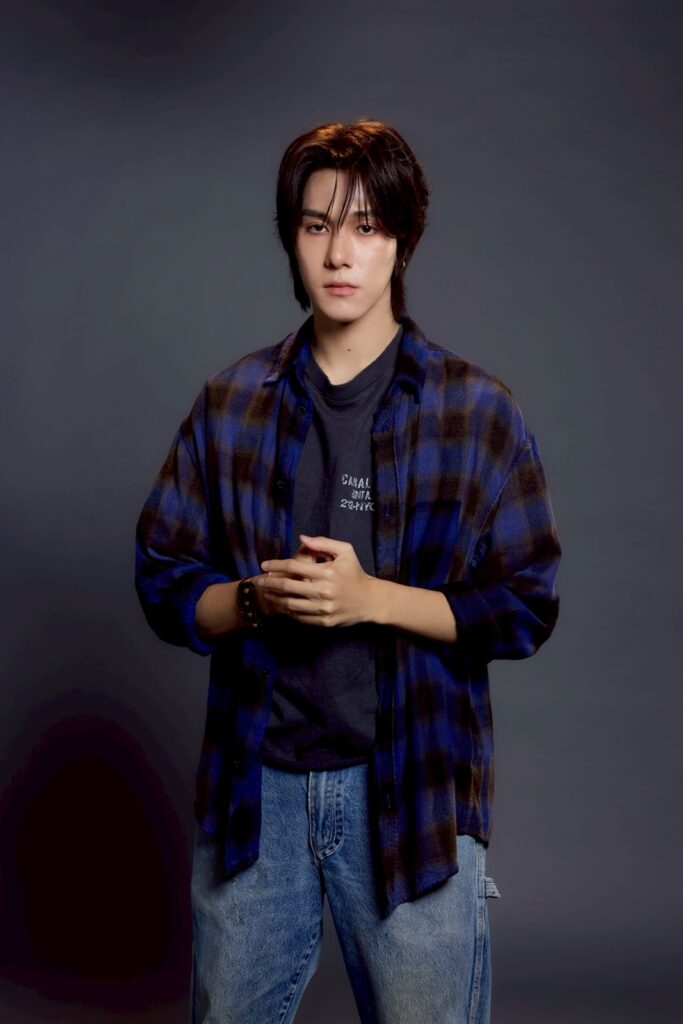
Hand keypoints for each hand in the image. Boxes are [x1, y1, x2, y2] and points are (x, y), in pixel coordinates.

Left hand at [259, 534, 377, 627]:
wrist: (369, 600)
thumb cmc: (355, 573)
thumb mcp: (345, 551)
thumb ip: (323, 542)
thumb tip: (301, 538)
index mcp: (327, 572)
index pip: (294, 565)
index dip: (276, 564)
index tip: (264, 564)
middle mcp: (324, 591)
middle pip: (287, 586)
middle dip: (269, 582)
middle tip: (259, 580)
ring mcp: (323, 608)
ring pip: (290, 603)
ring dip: (275, 598)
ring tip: (267, 592)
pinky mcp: (324, 621)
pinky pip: (300, 616)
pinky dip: (288, 610)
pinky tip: (282, 604)